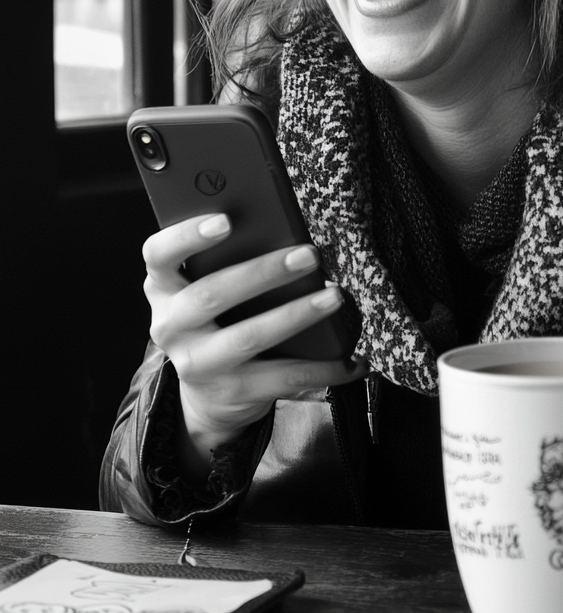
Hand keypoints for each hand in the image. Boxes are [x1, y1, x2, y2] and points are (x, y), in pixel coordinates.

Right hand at [143, 213, 365, 476]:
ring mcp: (198, 362)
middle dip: (264, 272)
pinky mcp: (231, 390)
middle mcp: (171, 325)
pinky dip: (324, 367)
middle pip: (211, 293)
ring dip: (297, 314)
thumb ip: (230, 257)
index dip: (187, 236)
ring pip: (248, 336)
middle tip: (309, 255)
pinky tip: (353, 358)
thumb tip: (285, 225)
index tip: (225, 220)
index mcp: (164, 286)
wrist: (210, 392)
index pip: (159, 254)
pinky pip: (284, 376)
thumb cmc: (221, 317)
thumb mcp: (210, 285)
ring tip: (334, 297)